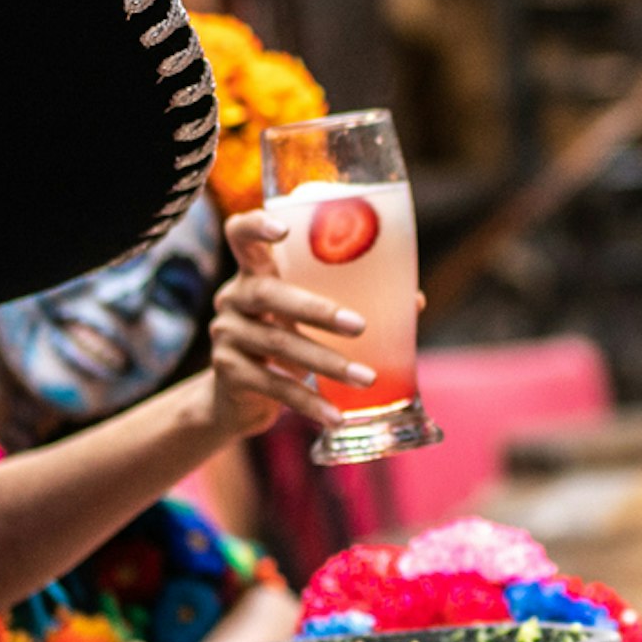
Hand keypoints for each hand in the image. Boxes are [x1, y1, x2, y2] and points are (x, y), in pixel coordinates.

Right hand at [209, 207, 381, 432]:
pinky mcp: (229, 373)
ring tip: (366, 378)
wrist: (237, 399)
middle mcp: (233, 298)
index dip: (257, 226)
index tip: (284, 228)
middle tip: (360, 325)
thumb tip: (415, 301)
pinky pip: (274, 386)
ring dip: (328, 363)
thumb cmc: (284, 342)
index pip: (240, 235)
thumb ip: (347, 302)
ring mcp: (227, 335)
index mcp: (253, 272)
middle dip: (318, 310)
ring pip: (280, 344)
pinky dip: (310, 402)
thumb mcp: (303, 318)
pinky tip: (336, 416)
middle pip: (270, 294)